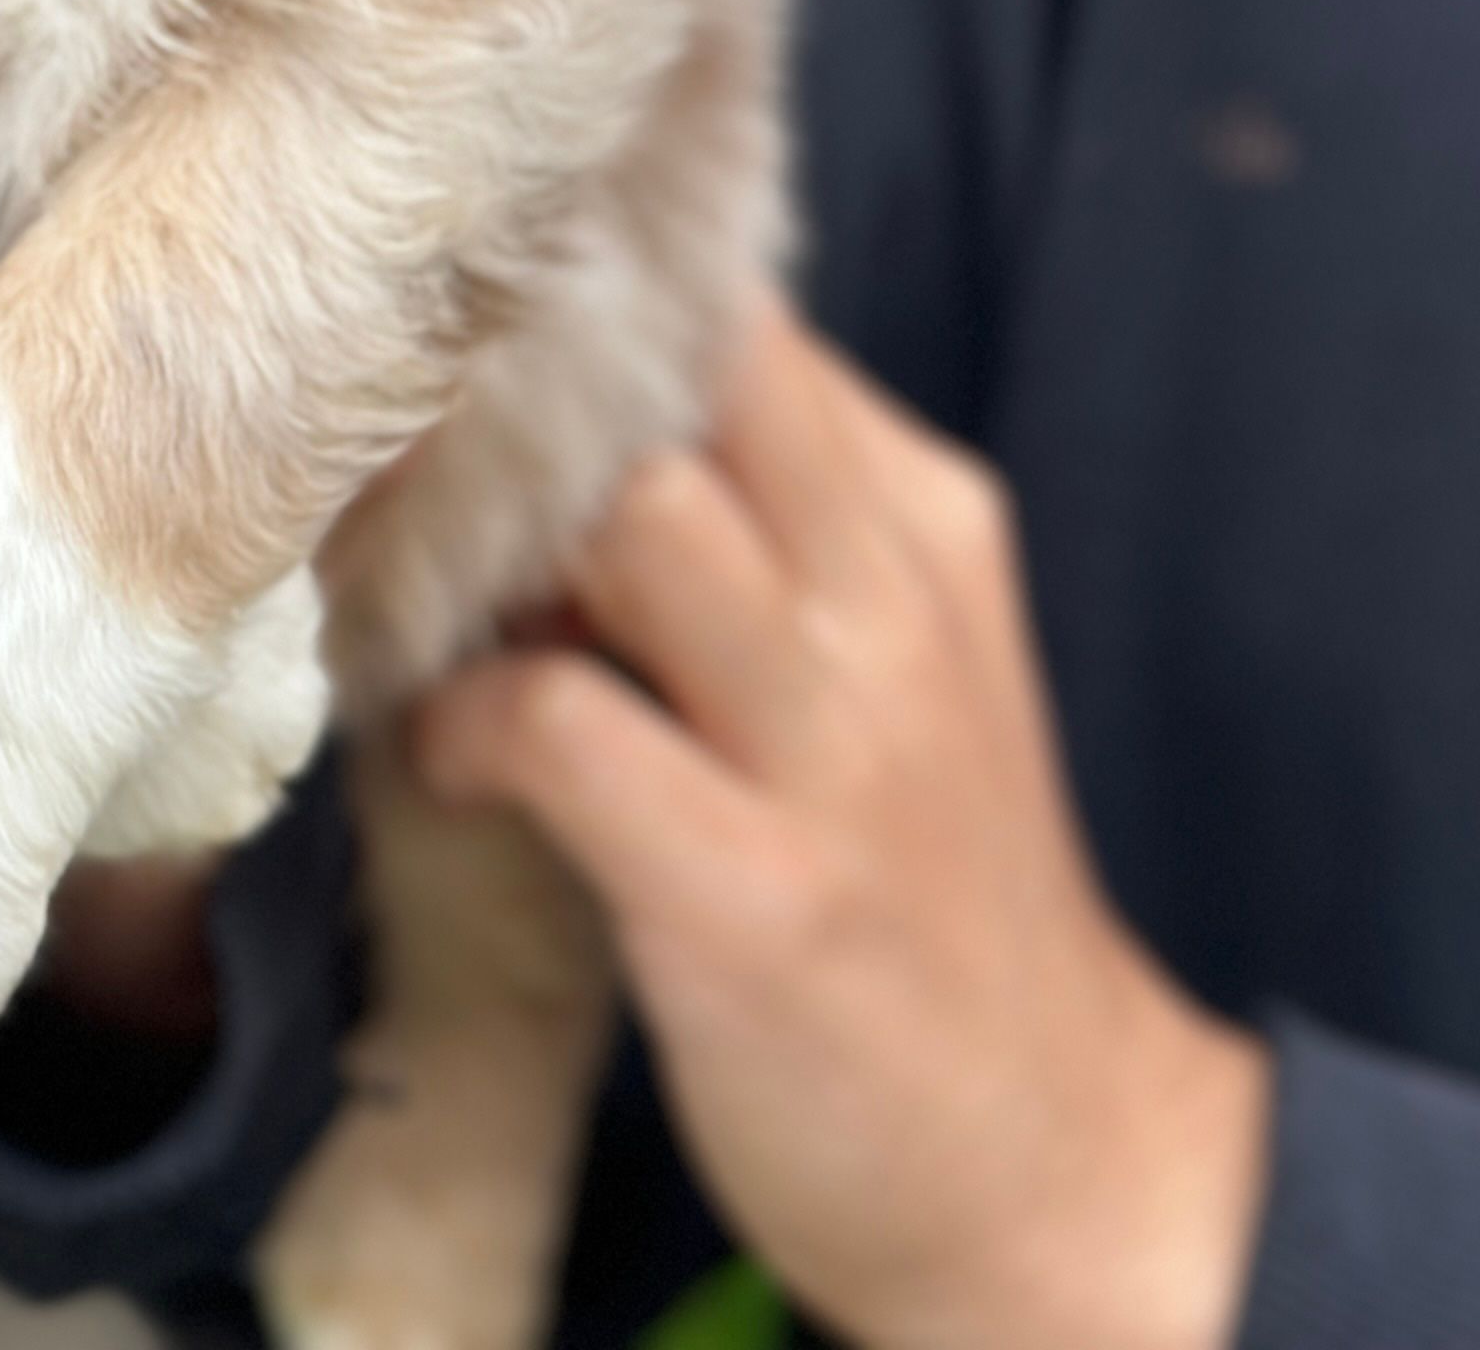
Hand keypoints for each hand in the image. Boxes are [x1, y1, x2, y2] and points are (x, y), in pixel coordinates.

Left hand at [418, 306, 1267, 1349]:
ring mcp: (834, 749)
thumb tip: (549, 422)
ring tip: (414, 608)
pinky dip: (462, 722)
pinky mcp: (756, 890)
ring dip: (476, 549)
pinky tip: (451, 759)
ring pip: (626, 519)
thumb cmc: (934, 892)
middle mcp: (891, 605)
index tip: (465, 348)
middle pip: (678, 380)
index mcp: (922, 524)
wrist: (1072, 1168)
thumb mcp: (897, 654)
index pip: (739, 317)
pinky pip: (556, 723)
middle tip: (407, 467)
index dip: (585, 312)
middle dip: (521, 402)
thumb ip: (769, 524)